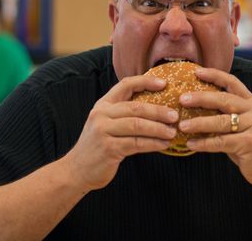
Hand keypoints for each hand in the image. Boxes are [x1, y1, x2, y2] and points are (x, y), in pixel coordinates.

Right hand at [63, 75, 177, 191]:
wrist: (77, 170)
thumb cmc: (99, 145)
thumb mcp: (106, 123)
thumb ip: (124, 114)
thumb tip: (159, 109)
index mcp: (103, 105)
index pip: (125, 85)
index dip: (145, 82)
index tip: (164, 83)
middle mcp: (101, 115)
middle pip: (136, 107)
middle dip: (158, 111)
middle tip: (175, 116)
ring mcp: (103, 131)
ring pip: (137, 125)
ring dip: (158, 129)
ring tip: (172, 132)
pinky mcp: (109, 149)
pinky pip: (136, 143)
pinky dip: (153, 143)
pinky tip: (164, 145)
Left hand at [178, 67, 251, 194]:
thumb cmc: (251, 144)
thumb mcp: (243, 123)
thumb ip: (226, 113)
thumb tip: (195, 106)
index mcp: (251, 102)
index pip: (232, 82)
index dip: (214, 75)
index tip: (196, 71)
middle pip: (224, 99)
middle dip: (201, 98)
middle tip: (182, 99)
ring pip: (221, 122)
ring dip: (199, 123)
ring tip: (182, 125)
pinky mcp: (249, 144)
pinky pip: (221, 142)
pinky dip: (204, 143)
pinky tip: (191, 144)